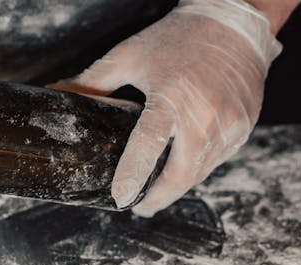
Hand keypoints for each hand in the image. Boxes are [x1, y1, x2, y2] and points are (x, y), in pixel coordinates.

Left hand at [55, 0, 281, 215]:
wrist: (236, 22)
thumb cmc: (180, 37)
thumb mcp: (129, 56)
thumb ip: (92, 82)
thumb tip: (57, 92)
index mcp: (172, 98)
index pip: (147, 147)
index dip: (132, 176)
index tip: (120, 197)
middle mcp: (205, 115)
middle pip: (180, 176)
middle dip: (157, 198)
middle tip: (139, 206)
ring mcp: (229, 124)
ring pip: (199, 173)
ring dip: (176, 186)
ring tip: (157, 190)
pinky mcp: (243, 127)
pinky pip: (217, 160)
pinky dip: (198, 168)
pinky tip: (182, 167)